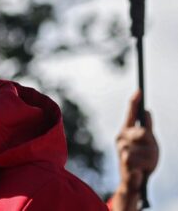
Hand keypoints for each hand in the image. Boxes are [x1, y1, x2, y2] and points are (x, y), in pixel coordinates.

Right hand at [111, 90, 157, 210]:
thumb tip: (147, 110)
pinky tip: (140, 170)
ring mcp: (122, 150)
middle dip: (149, 142)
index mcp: (126, 132)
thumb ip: (147, 128)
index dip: (134, 102)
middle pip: (142, 132)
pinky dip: (142, 167)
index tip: (139, 90)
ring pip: (144, 148)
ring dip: (150, 158)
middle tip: (149, 153)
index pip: (131, 114)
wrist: (133, 182)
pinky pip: (139, 162)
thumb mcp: (149, 144)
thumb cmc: (142, 161)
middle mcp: (121, 139)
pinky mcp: (125, 163)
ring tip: (145, 164)